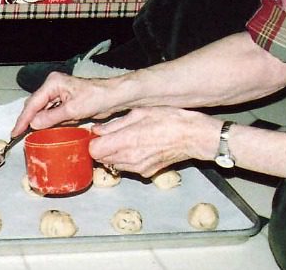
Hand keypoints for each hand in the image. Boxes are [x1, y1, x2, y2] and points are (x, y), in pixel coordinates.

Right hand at [11, 72, 117, 137]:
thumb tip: (33, 124)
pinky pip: (51, 113)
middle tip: (18, 136)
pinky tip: (43, 131)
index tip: (15, 132)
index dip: (23, 119)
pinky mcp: (65, 102)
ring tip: (27, 135)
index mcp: (53, 83)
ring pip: (42, 110)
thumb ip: (52, 117)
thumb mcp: (73, 110)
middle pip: (35, 106)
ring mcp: (59, 94)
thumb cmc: (97, 98)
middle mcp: (54, 87)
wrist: (113, 97)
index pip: (33, 103)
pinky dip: (47, 122)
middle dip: (28, 121)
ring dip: (37, 122)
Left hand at [88, 107, 217, 177]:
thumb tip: (98, 130)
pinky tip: (141, 148)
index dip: (93, 142)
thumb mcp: (139, 113)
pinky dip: (128, 160)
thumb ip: (115, 124)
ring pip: (114, 165)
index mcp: (126, 141)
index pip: (94, 150)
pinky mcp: (147, 173)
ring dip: (115, 155)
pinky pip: (129, 168)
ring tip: (129, 140)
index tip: (98, 135)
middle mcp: (130, 159)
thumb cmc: (169, 119)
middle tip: (112, 136)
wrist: (192, 136)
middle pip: (101, 159)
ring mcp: (138, 168)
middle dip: (103, 148)